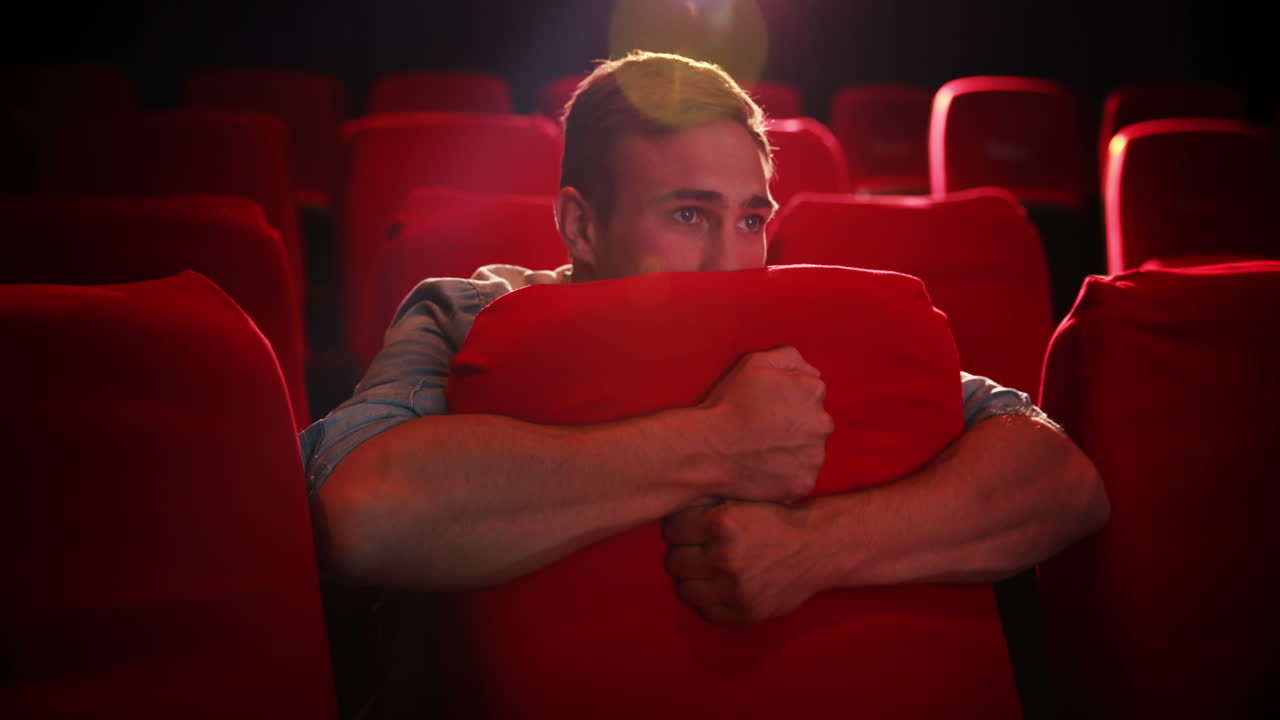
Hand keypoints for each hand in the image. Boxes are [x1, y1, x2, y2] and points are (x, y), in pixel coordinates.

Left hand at [662, 500, 824, 624]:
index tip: (689, 529)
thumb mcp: (744, 499)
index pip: (671, 530)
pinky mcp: (744, 612)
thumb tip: (668, 500)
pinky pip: (706, 612)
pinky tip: (722, 587)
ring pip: (684, 590)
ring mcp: (734, 589)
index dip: (680, 528)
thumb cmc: (776, 519)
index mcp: (722, 523)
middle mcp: (725, 557)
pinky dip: (711, 602)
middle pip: (674, 562)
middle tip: (699, 550)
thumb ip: (707, 502)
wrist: (818, 548)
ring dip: (694, 580)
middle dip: (685, 554)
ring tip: (709, 570)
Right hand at [698, 346, 832, 502]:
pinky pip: (802, 477)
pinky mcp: (805, 482)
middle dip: (795, 425)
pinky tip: (765, 468)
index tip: (766, 407)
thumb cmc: (729, 404)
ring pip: (810, 450)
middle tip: (764, 431)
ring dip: (793, 450)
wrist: (709, 449)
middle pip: (814, 422)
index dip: (787, 399)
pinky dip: (788, 474)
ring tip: (763, 451)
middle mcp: (822, 423)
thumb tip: (812, 372)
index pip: (811, 393)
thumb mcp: (755, 363)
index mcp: (813, 391)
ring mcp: (815, 456)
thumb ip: (789, 357)